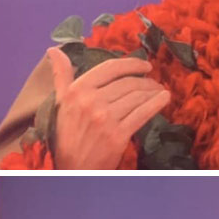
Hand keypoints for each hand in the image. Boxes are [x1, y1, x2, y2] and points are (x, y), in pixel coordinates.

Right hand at [49, 47, 169, 168]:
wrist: (72, 167)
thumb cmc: (67, 135)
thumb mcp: (61, 102)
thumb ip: (61, 76)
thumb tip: (54, 50)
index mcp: (78, 90)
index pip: (110, 68)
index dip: (132, 64)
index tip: (145, 66)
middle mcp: (91, 101)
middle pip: (127, 83)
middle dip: (146, 81)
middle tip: (155, 83)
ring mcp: (106, 118)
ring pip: (137, 97)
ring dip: (153, 92)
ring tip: (159, 92)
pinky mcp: (118, 135)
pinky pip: (142, 113)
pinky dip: (156, 104)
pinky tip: (164, 99)